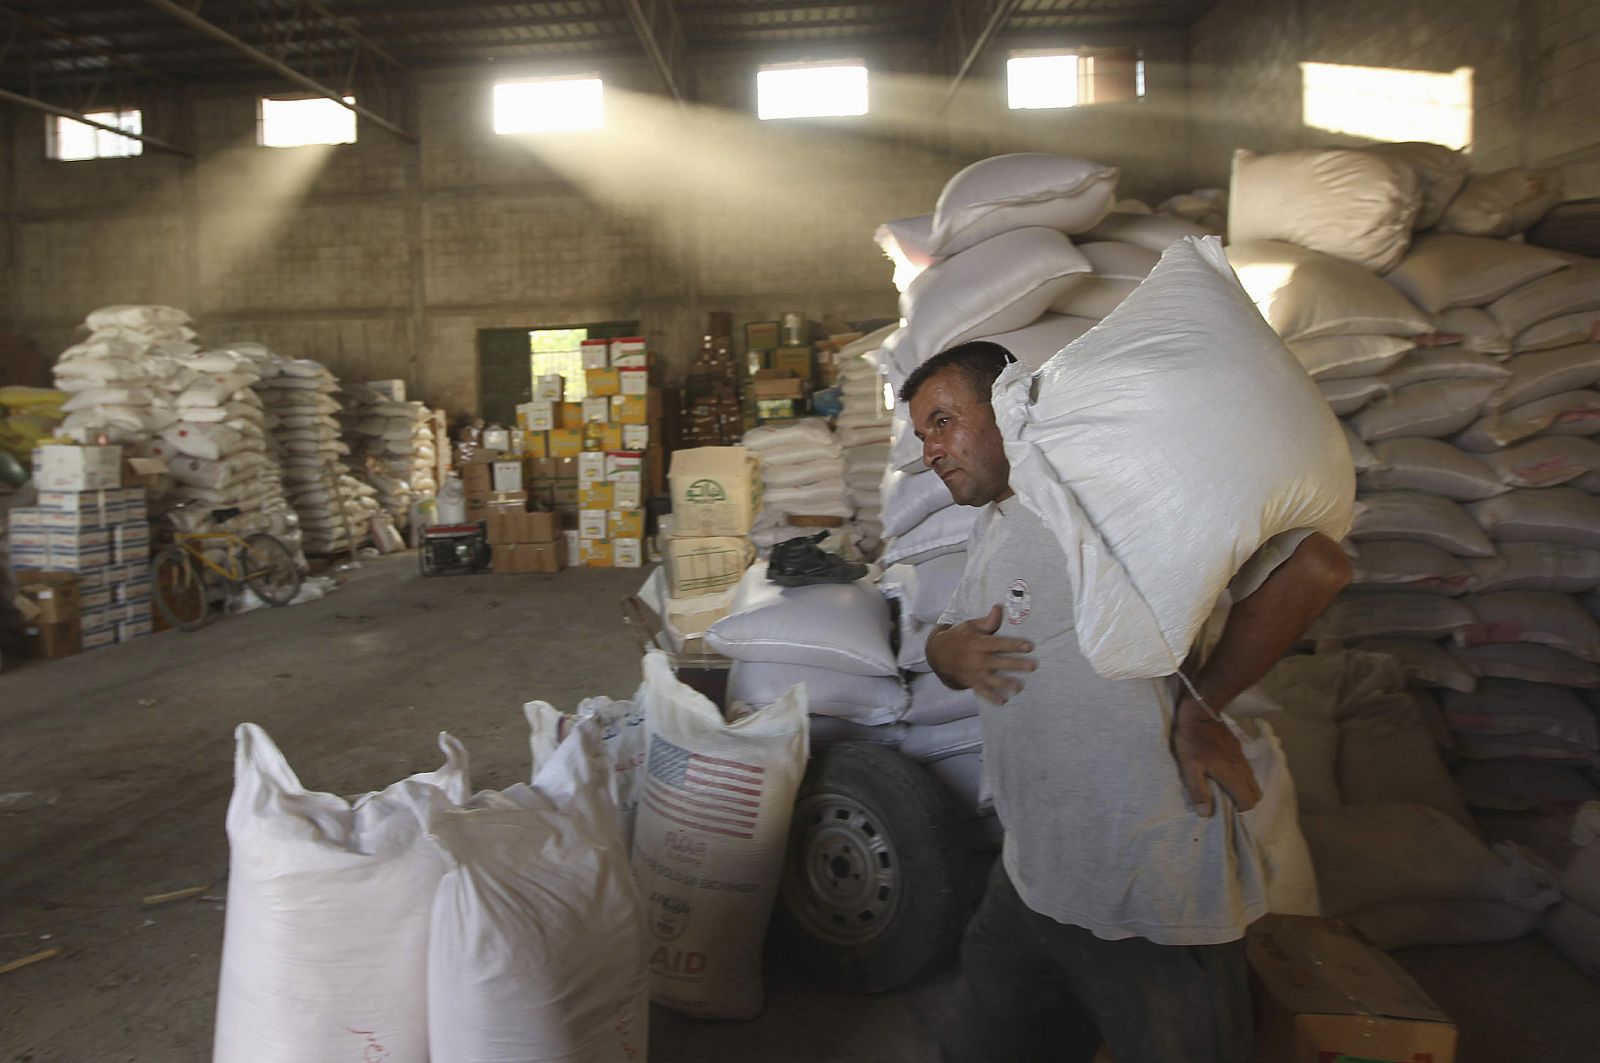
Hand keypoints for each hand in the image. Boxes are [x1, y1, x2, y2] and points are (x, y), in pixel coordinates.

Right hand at [926, 605, 1036, 704]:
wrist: (938, 654)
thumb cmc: (959, 637)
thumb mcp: (971, 625)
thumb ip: (988, 621)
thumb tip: (999, 607)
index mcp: (978, 643)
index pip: (999, 644)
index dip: (1014, 645)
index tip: (1029, 646)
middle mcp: (977, 659)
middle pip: (999, 662)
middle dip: (1016, 664)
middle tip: (1032, 666)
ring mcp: (974, 672)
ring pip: (992, 679)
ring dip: (1006, 683)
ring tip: (1019, 687)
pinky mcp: (971, 682)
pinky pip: (982, 691)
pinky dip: (991, 697)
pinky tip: (1003, 701)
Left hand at [1172, 697, 1260, 816]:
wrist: (1201, 711)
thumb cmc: (1193, 740)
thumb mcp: (1190, 767)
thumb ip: (1198, 791)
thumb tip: (1206, 813)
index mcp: (1234, 777)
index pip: (1249, 803)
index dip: (1240, 812)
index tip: (1227, 814)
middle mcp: (1243, 770)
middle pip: (1255, 794)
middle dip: (1245, 802)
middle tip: (1227, 805)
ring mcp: (1243, 759)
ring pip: (1252, 782)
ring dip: (1244, 790)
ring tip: (1225, 792)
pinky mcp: (1239, 750)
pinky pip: (1247, 771)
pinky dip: (1241, 779)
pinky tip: (1224, 775)